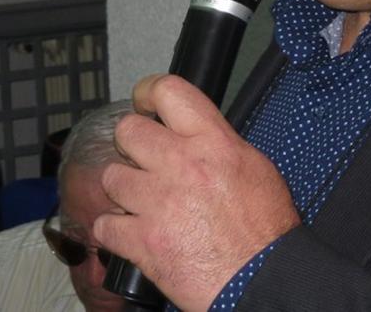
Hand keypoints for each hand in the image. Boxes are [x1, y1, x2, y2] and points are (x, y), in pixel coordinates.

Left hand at [93, 74, 300, 311]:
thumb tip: (196, 133)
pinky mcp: (142, 241)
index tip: (145, 102)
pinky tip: (131, 233)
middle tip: (144, 159)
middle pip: (127, 131)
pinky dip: (114, 231)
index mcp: (212, 142)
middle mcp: (181, 164)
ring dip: (123, 190)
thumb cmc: (266, 230)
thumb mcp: (255, 167)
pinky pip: (104, 225)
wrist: (262, 278)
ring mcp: (157, 202)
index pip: (168, 91)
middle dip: (132, 145)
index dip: (148, 91)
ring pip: (111, 177)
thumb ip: (219, 143)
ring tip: (141, 201)